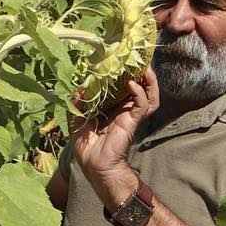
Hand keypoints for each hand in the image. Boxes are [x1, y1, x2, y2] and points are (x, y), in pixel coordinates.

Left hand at [70, 65, 159, 207]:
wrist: (96, 167)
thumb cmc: (87, 148)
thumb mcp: (77, 122)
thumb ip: (77, 104)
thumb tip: (78, 88)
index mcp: (111, 109)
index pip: (121, 87)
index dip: (122, 74)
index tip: (118, 60)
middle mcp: (123, 110)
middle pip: (138, 87)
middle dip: (140, 73)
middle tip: (137, 59)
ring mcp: (130, 115)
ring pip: (147, 94)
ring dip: (148, 81)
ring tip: (144, 67)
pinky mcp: (132, 121)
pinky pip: (142, 105)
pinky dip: (140, 93)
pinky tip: (133, 84)